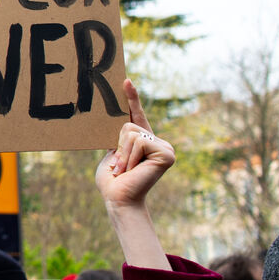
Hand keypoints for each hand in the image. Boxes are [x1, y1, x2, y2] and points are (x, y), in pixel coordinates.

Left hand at [95, 79, 174, 209]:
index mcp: (142, 141)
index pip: (136, 115)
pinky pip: (139, 141)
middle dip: (118, 145)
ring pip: (132, 132)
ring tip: (126, 169)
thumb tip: (116, 120)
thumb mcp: (112, 153)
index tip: (125, 81)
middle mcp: (157, 141)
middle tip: (120, 166)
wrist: (118, 198)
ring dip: (123, 153)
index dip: (131, 98)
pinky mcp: (167, 153)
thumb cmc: (112, 181)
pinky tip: (133, 170)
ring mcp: (164, 147)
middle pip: (128, 124)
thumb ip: (117, 138)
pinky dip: (130, 156)